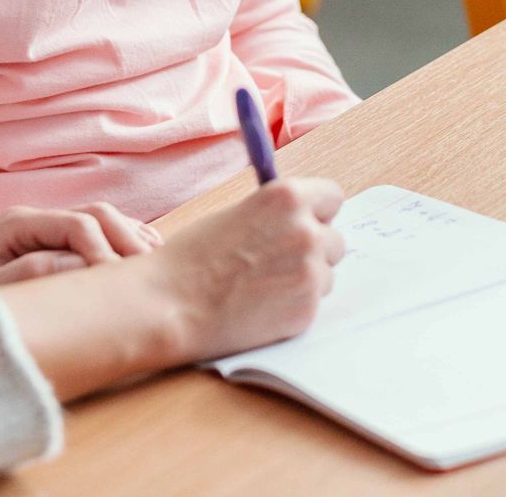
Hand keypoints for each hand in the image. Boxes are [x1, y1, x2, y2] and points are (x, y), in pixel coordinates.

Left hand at [0, 202, 162, 285]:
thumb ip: (28, 275)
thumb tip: (78, 263)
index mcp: (17, 224)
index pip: (77, 224)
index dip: (105, 249)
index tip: (119, 285)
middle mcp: (38, 218)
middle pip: (99, 214)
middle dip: (128, 241)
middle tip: (151, 275)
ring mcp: (53, 228)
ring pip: (109, 220)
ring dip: (134, 241)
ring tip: (158, 268)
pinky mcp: (64, 242)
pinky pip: (107, 234)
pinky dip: (130, 243)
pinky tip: (149, 261)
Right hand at [145, 178, 344, 363]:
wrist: (171, 304)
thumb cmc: (193, 258)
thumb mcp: (238, 213)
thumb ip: (277, 214)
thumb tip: (306, 220)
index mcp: (288, 197)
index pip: (332, 197)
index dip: (317, 213)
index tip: (305, 223)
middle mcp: (307, 230)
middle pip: (334, 239)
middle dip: (313, 251)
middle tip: (277, 263)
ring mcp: (310, 271)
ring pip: (326, 274)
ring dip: (304, 280)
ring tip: (262, 287)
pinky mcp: (307, 309)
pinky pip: (314, 303)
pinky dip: (293, 307)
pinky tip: (260, 308)